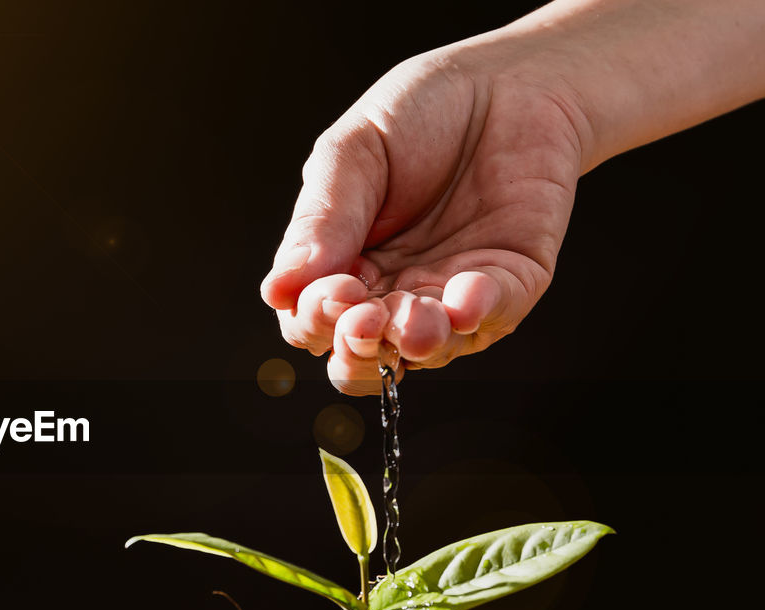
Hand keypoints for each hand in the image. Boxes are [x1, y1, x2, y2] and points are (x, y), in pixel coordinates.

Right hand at [261, 43, 588, 393]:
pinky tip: (464, 297)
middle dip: (359, 347)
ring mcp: (450, 293)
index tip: (326, 292)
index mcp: (342, 266)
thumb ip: (319, 220)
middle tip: (361, 319)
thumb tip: (276, 291)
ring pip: (427, 348)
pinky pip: (493, 315)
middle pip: (364, 354)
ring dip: (416, 341)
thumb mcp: (350, 154)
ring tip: (415, 320)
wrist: (506, 78)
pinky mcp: (510, 282)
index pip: (313, 321)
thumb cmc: (419, 113)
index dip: (314, 320)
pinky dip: (476, 313)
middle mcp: (393, 291)